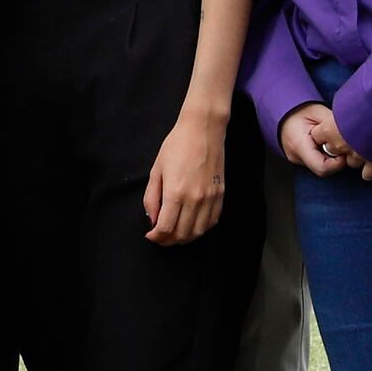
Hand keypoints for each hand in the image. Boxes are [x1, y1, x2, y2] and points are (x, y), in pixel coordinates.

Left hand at [143, 106, 231, 245]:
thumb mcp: (156, 170)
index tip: (151, 235)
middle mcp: (194, 199)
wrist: (203, 129)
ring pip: (198, 231)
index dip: (156, 237)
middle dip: (168, 240)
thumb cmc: (176, 146)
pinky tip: (193, 225)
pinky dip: (201, 229)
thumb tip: (152, 219)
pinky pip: (212, 221)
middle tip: (161, 237)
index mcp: (175, 193)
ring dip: (185, 238)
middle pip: (182, 234)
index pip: (165, 228)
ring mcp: (210, 198)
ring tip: (175, 234)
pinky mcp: (220, 194)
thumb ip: (152, 197)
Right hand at [278, 103, 370, 180]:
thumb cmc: (300, 111)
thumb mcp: (319, 112)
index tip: (343, 149)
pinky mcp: (300, 160)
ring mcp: (297, 160)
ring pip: (321, 167)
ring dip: (331, 157)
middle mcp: (296, 157)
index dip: (338, 163)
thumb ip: (333, 124)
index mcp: (300, 145)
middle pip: (323, 169)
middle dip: (336, 160)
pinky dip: (325, 156)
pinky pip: (317, 163)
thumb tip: (351, 134)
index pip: (322, 168)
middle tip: (340, 144)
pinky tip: (327, 144)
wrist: (283, 112)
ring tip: (332, 142)